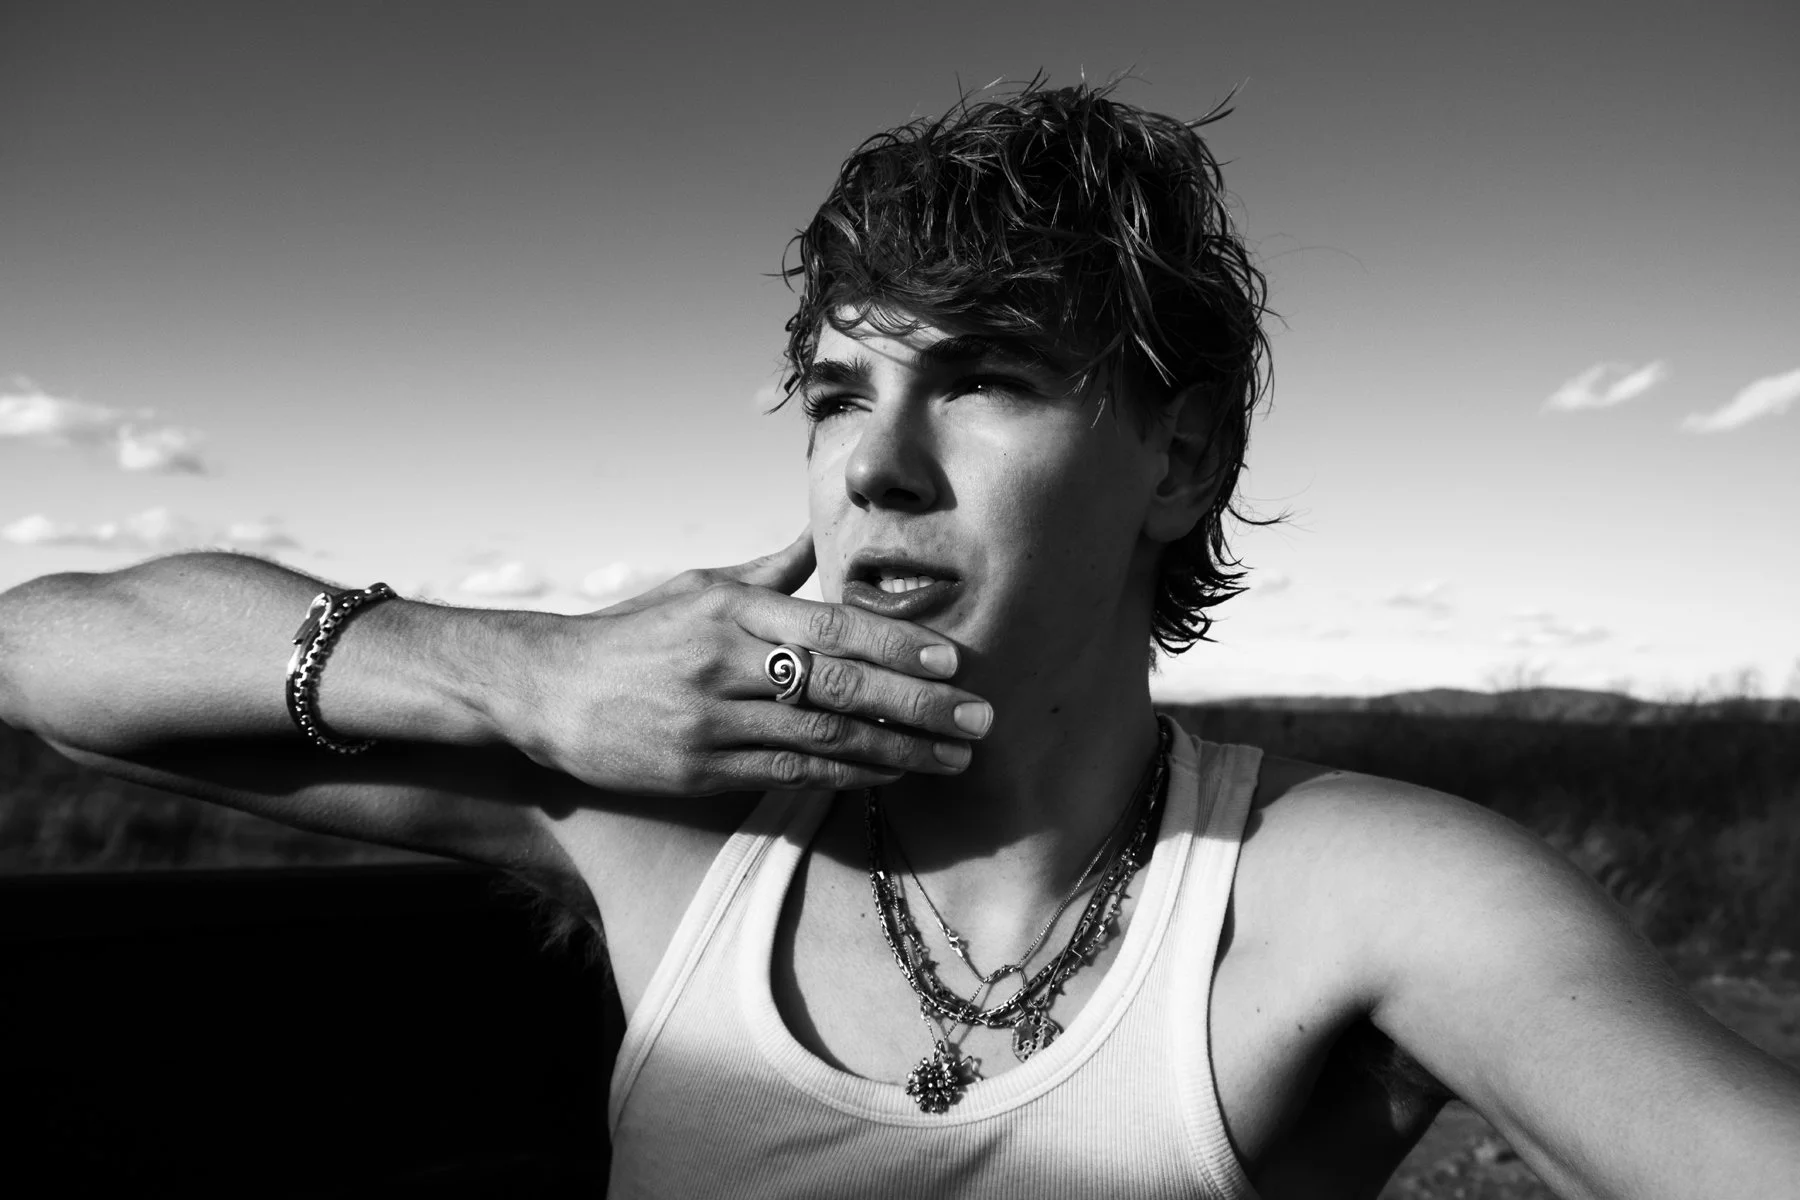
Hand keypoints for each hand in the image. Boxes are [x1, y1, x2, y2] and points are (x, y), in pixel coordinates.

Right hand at [509, 531, 991, 795]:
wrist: (547, 691)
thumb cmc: (635, 635)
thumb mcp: (698, 587)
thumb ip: (769, 570)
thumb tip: (821, 533)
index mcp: (732, 609)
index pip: (832, 626)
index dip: (899, 644)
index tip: (955, 661)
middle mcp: (726, 661)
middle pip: (841, 683)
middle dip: (919, 703)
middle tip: (979, 718)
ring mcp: (713, 719)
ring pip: (824, 735)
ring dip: (899, 749)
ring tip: (952, 756)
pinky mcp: (700, 769)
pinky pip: (790, 771)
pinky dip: (848, 773)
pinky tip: (891, 774)